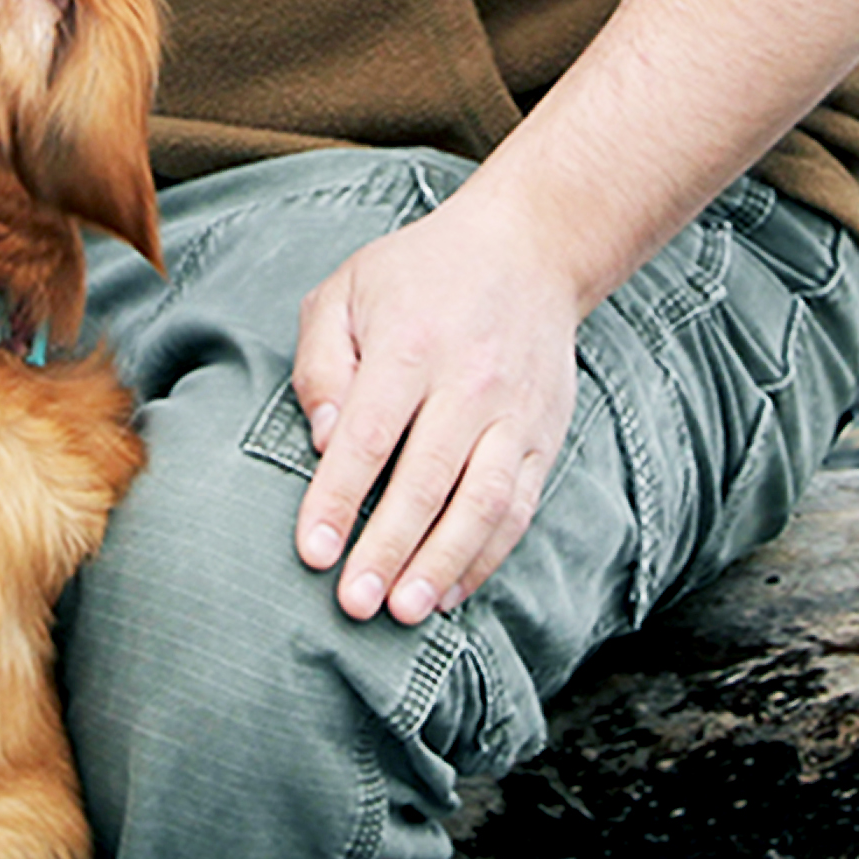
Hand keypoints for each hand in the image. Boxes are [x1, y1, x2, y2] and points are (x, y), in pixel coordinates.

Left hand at [290, 186, 584, 624]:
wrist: (528, 248)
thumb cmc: (419, 275)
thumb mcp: (347, 290)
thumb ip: (322, 362)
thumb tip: (320, 440)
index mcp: (410, 345)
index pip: (369, 436)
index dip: (339, 499)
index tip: (314, 553)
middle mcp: (468, 381)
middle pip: (427, 478)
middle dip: (389, 547)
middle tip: (355, 603)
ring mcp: (515, 411)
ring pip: (484, 501)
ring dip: (444, 562)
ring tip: (406, 610)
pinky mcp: (544, 434)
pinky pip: (520, 506)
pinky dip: (487, 554)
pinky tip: (452, 589)